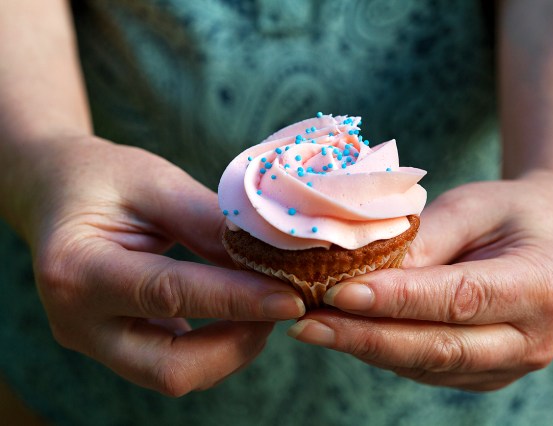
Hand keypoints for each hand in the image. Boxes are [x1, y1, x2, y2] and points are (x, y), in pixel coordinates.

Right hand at [26, 137, 304, 395]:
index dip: (237, 300)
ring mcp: (92, 340)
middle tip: (280, 304)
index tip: (290, 297)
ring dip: (232, 347)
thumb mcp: (156, 182)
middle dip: (238, 343)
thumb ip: (209, 222)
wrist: (57, 191)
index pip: (169, 295)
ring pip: (175, 376)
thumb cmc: (102, 177)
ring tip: (263, 303)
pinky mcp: (112, 346)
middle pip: (170, 368)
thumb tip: (273, 256)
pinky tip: (237, 312)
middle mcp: (76, 320)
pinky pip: (172, 364)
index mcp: (77, 269)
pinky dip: (215, 346)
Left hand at [287, 174, 552, 390]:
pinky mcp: (483, 374)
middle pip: (438, 347)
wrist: (549, 241)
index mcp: (541, 284)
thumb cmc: (509, 213)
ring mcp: (509, 364)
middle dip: (365, 337)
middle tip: (306, 324)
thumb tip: (359, 273)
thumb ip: (422, 240)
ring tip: (312, 326)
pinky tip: (344, 331)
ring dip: (364, 346)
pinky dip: (381, 350)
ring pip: (424, 364)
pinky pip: (424, 368)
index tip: (337, 293)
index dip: (395, 300)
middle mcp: (532, 338)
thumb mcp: (470, 206)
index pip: (457, 298)